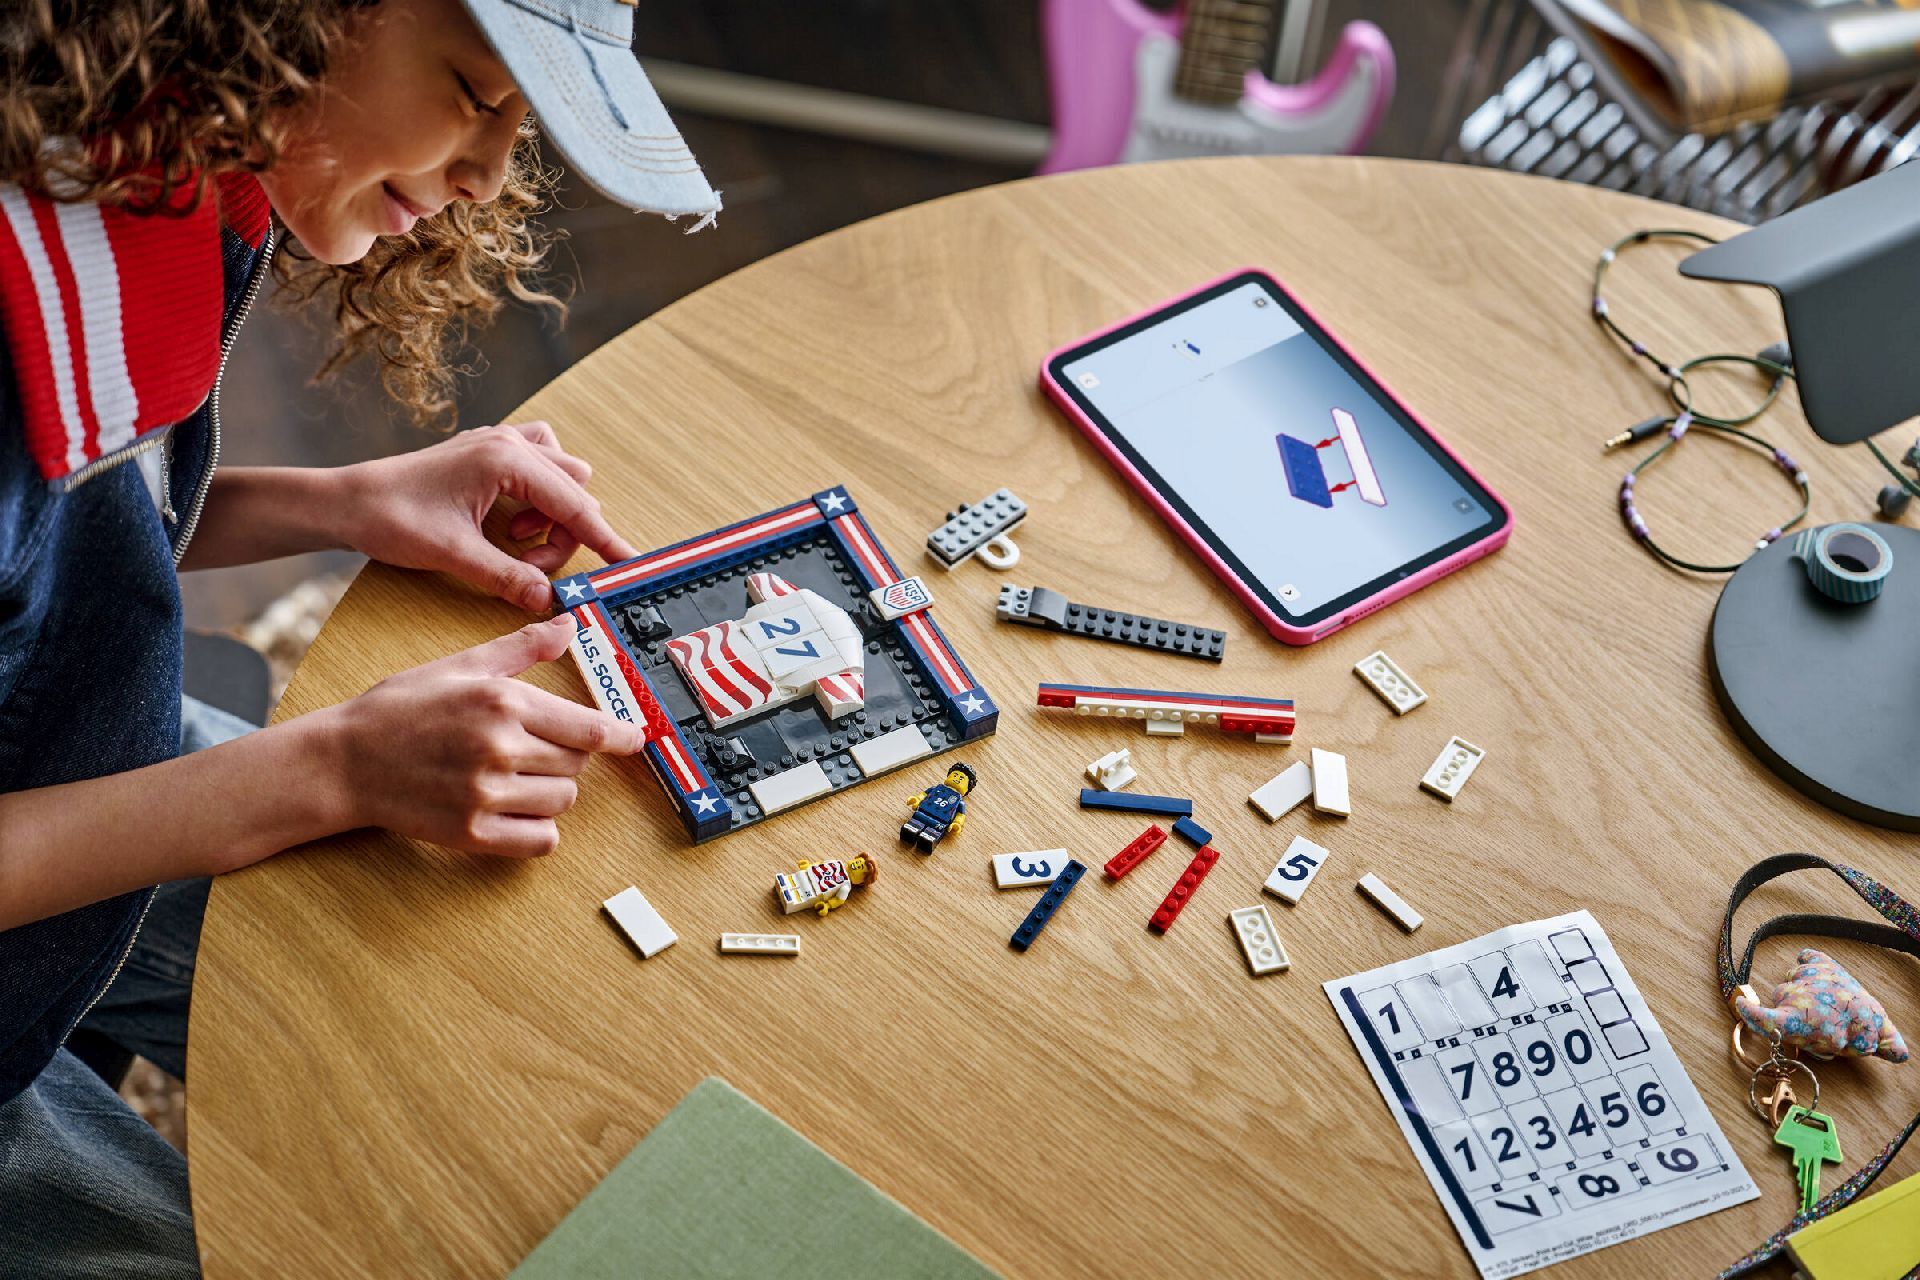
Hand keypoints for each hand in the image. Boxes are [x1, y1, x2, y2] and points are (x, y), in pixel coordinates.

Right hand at [326, 616, 642, 855]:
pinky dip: (539, 829)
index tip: (636, 738)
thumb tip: (568, 625)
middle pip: (577, 764)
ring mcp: (485, 795)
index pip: (588, 728)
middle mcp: (499, 748)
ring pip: (562, 801)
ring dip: (552, 791)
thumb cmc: (401, 708)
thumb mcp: (461, 666)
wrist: (343, 761)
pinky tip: (517, 811)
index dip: (621, 736)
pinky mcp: (471, 834)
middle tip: (534, 748)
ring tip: (516, 776)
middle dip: (568, 756)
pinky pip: (541, 840)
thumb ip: (521, 649)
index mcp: (502, 703)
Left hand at [337, 422, 636, 611]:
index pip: (575, 506)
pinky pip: (540, 465)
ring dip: (551, 515)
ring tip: (513, 540)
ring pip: (562, 476)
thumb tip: (548, 600)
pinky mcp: (489, 452)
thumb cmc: (391, 517)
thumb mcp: (454, 555)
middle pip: (575, 491)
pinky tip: (510, 519)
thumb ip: (508, 577)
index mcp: (506, 461)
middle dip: (562, 535)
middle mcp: (509, 443)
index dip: (605, 540)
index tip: (628, 563)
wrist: (347, 500)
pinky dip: (538, 496)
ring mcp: (499, 442)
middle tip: (526, 566)